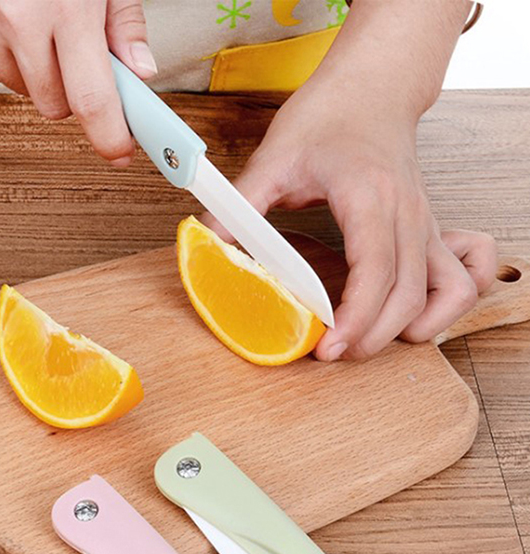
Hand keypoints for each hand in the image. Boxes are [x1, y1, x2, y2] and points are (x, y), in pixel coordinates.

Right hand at [0, 0, 156, 164]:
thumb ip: (124, 25)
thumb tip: (140, 73)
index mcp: (65, 8)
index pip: (91, 100)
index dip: (109, 136)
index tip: (119, 151)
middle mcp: (17, 20)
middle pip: (54, 106)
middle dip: (70, 90)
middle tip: (72, 51)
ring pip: (21, 91)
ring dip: (33, 71)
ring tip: (33, 23)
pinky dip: (0, 57)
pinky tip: (3, 21)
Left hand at [204, 80, 496, 360]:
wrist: (373, 87)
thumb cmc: (329, 115)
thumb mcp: (273, 158)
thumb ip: (239, 207)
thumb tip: (206, 247)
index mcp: (368, 196)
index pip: (375, 270)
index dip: (354, 317)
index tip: (328, 347)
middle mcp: (407, 212)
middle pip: (408, 294)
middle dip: (373, 336)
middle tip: (332, 354)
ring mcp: (426, 222)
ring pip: (441, 291)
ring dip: (411, 327)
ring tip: (368, 341)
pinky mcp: (430, 230)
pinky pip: (459, 277)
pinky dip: (443, 306)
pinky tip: (412, 317)